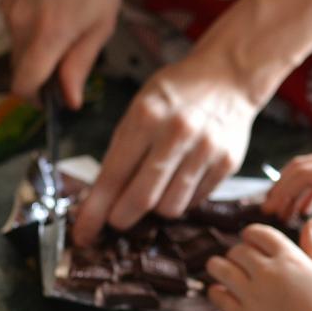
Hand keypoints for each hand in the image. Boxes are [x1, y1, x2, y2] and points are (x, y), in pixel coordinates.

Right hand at [1, 0, 124, 108]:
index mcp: (47, 36)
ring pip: (17, 48)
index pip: (23, 85)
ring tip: (65, 29)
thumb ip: (80, 64)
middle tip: (67, 64)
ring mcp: (10, 9)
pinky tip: (53, 12)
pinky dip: (30, 31)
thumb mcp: (101, 23)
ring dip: (36, 52)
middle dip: (39, 75)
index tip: (51, 99)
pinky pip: (15, 27)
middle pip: (19, 70)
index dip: (35, 99)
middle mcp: (21, 25)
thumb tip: (70, 99)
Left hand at [72, 49, 256, 245]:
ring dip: (155, 209)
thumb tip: (100, 201)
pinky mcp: (227, 163)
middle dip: (122, 218)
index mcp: (146, 117)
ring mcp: (206, 149)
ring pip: (170, 208)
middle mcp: (177, 133)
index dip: (95, 212)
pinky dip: (181, 199)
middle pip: (142, 199)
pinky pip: (195, 201)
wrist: (228, 75)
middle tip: (117, 220)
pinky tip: (180, 180)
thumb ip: (121, 152)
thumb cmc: (174, 94)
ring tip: (155, 190)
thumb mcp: (139, 108)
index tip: (83, 235)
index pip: (113, 176)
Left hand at [207, 220, 311, 310]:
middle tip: (240, 262)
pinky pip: (216, 296)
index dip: (252, 235)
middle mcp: (266, 272)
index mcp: (289, 259)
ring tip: (222, 273)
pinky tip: (222, 294)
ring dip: (218, 267)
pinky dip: (215, 291)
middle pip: (237, 250)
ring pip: (219, 268)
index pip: (259, 233)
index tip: (251, 241)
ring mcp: (250, 295)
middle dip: (238, 253)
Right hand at [261, 151, 311, 246]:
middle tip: (269, 213)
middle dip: (280, 188)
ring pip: (308, 167)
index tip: (269, 213)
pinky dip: (306, 188)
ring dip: (291, 187)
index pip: (304, 174)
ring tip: (282, 212)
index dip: (282, 192)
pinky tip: (301, 209)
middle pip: (300, 166)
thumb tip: (304, 241)